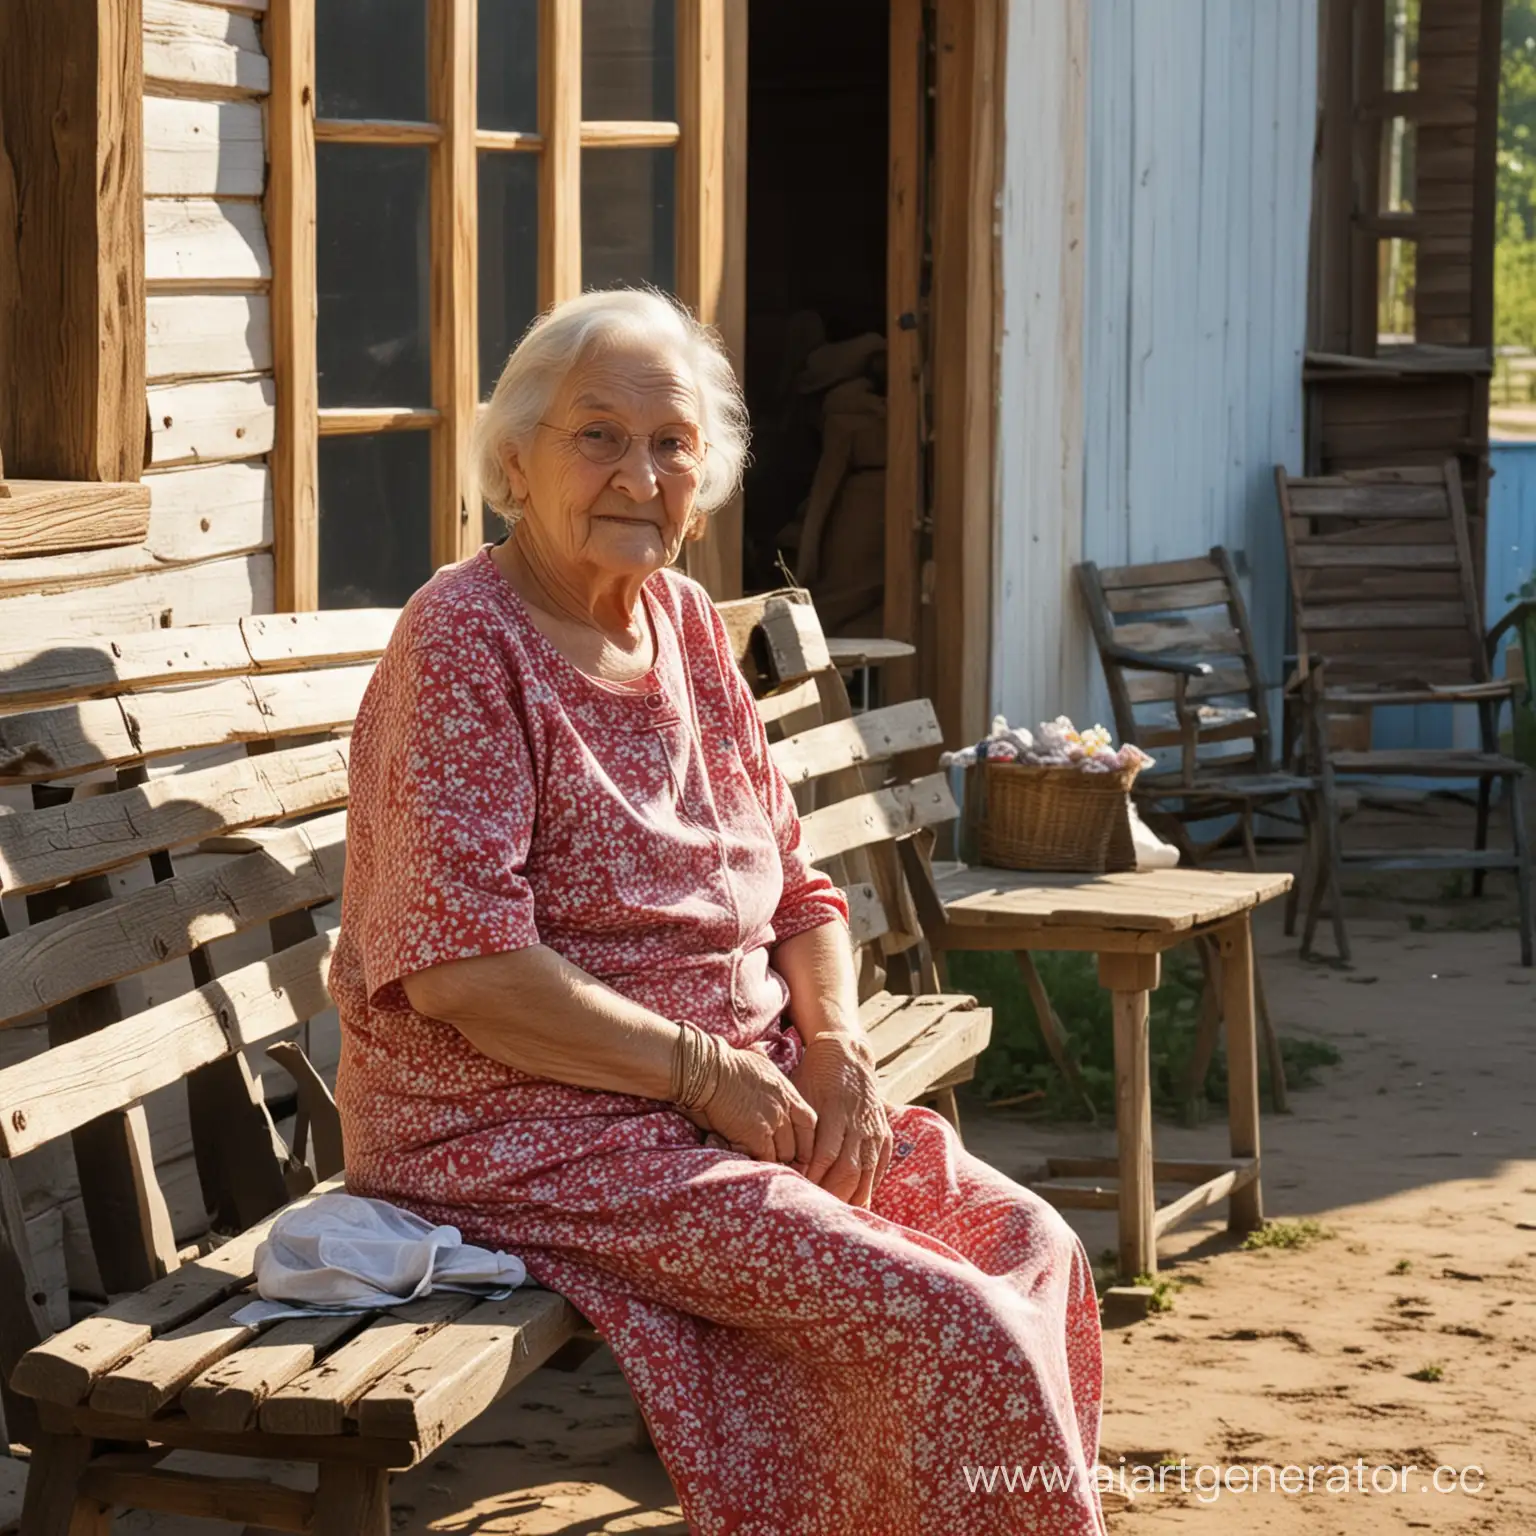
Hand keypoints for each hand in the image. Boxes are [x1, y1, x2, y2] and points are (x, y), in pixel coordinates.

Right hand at [679, 1039, 818, 1168]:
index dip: (805, 1140)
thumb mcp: (757, 1060)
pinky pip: (763, 1158)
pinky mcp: (756, 1135)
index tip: (798, 1151)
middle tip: (774, 1163)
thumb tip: (761, 1055)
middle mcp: (783, 1106)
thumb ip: (766, 1071)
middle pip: (797, 1143)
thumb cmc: (724, 1064)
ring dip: (769, 1160)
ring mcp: (772, 1121)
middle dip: (787, 1156)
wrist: (708, 1068)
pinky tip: (742, 1156)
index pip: (808, 1121)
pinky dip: (754, 1162)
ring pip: (781, 1154)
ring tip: (756, 1163)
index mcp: (786, 1090)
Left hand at [789, 1032, 892, 1206]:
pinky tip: (858, 1200)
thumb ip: (795, 1126)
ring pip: (867, 1172)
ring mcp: (874, 1129)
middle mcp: (858, 1123)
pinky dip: (869, 1186)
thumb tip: (779, 1160)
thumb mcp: (800, 1093)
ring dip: (852, 1196)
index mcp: (835, 1112)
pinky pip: (880, 1166)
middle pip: (848, 1169)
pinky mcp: (884, 1133)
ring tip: (836, 1213)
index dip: (814, 1178)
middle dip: (832, 1194)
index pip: (826, 1156)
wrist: (846, 1054)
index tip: (799, 1192)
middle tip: (816, 1210)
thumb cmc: (814, 1076)